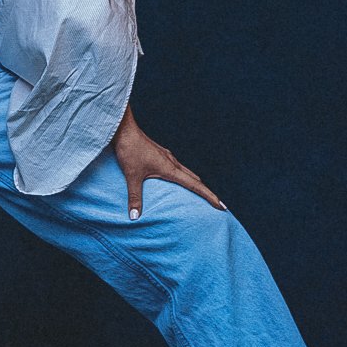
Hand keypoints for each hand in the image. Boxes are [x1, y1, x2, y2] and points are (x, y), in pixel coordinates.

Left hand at [112, 107, 226, 221]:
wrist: (125, 130)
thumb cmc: (130, 150)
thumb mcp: (131, 176)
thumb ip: (135, 197)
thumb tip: (135, 217)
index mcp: (171, 168)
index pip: (196, 185)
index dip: (209, 196)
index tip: (222, 206)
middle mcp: (173, 162)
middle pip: (195, 179)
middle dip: (206, 192)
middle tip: (215, 204)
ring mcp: (167, 157)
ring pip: (187, 173)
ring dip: (195, 184)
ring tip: (199, 195)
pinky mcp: (160, 155)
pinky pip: (177, 168)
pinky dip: (183, 177)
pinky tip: (176, 180)